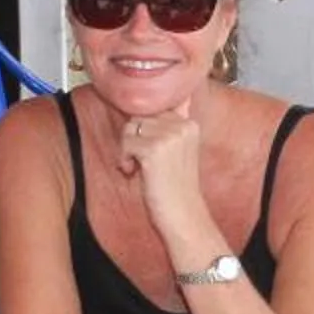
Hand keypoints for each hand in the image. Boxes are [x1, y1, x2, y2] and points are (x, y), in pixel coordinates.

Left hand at [117, 111, 211, 235]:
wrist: (183, 215)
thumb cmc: (176, 186)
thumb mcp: (179, 149)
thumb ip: (175, 123)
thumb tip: (178, 99)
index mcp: (190, 123)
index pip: (153, 110)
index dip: (145, 132)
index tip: (151, 153)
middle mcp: (182, 126)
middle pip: (139, 117)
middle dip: (134, 139)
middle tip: (142, 162)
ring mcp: (170, 137)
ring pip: (130, 127)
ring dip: (127, 148)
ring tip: (138, 167)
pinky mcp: (154, 149)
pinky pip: (125, 143)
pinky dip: (124, 159)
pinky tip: (134, 172)